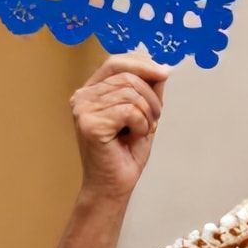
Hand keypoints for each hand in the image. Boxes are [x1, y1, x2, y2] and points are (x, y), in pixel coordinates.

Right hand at [69, 55, 169, 200]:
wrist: (115, 184)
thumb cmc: (126, 151)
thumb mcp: (144, 114)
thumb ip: (149, 90)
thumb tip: (162, 68)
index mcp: (92, 91)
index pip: (115, 62)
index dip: (142, 64)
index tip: (164, 73)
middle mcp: (83, 97)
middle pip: (128, 77)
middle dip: (152, 98)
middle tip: (152, 120)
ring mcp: (83, 109)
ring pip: (131, 94)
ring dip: (147, 115)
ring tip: (139, 131)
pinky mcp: (90, 124)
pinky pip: (130, 111)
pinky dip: (141, 125)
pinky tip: (132, 137)